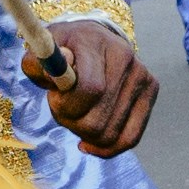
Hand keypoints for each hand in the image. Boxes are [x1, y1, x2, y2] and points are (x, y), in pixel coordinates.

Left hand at [29, 16, 153, 158]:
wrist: (90, 40)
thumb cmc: (61, 51)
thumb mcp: (42, 54)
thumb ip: (38, 63)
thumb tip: (63, 64)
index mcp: (96, 42)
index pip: (90, 89)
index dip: (67, 106)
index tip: (54, 101)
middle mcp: (125, 56)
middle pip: (99, 120)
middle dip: (71, 122)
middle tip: (61, 109)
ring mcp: (142, 74)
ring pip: (111, 134)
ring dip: (84, 134)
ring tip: (76, 116)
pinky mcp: (151, 89)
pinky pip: (130, 138)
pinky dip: (106, 149)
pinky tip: (88, 143)